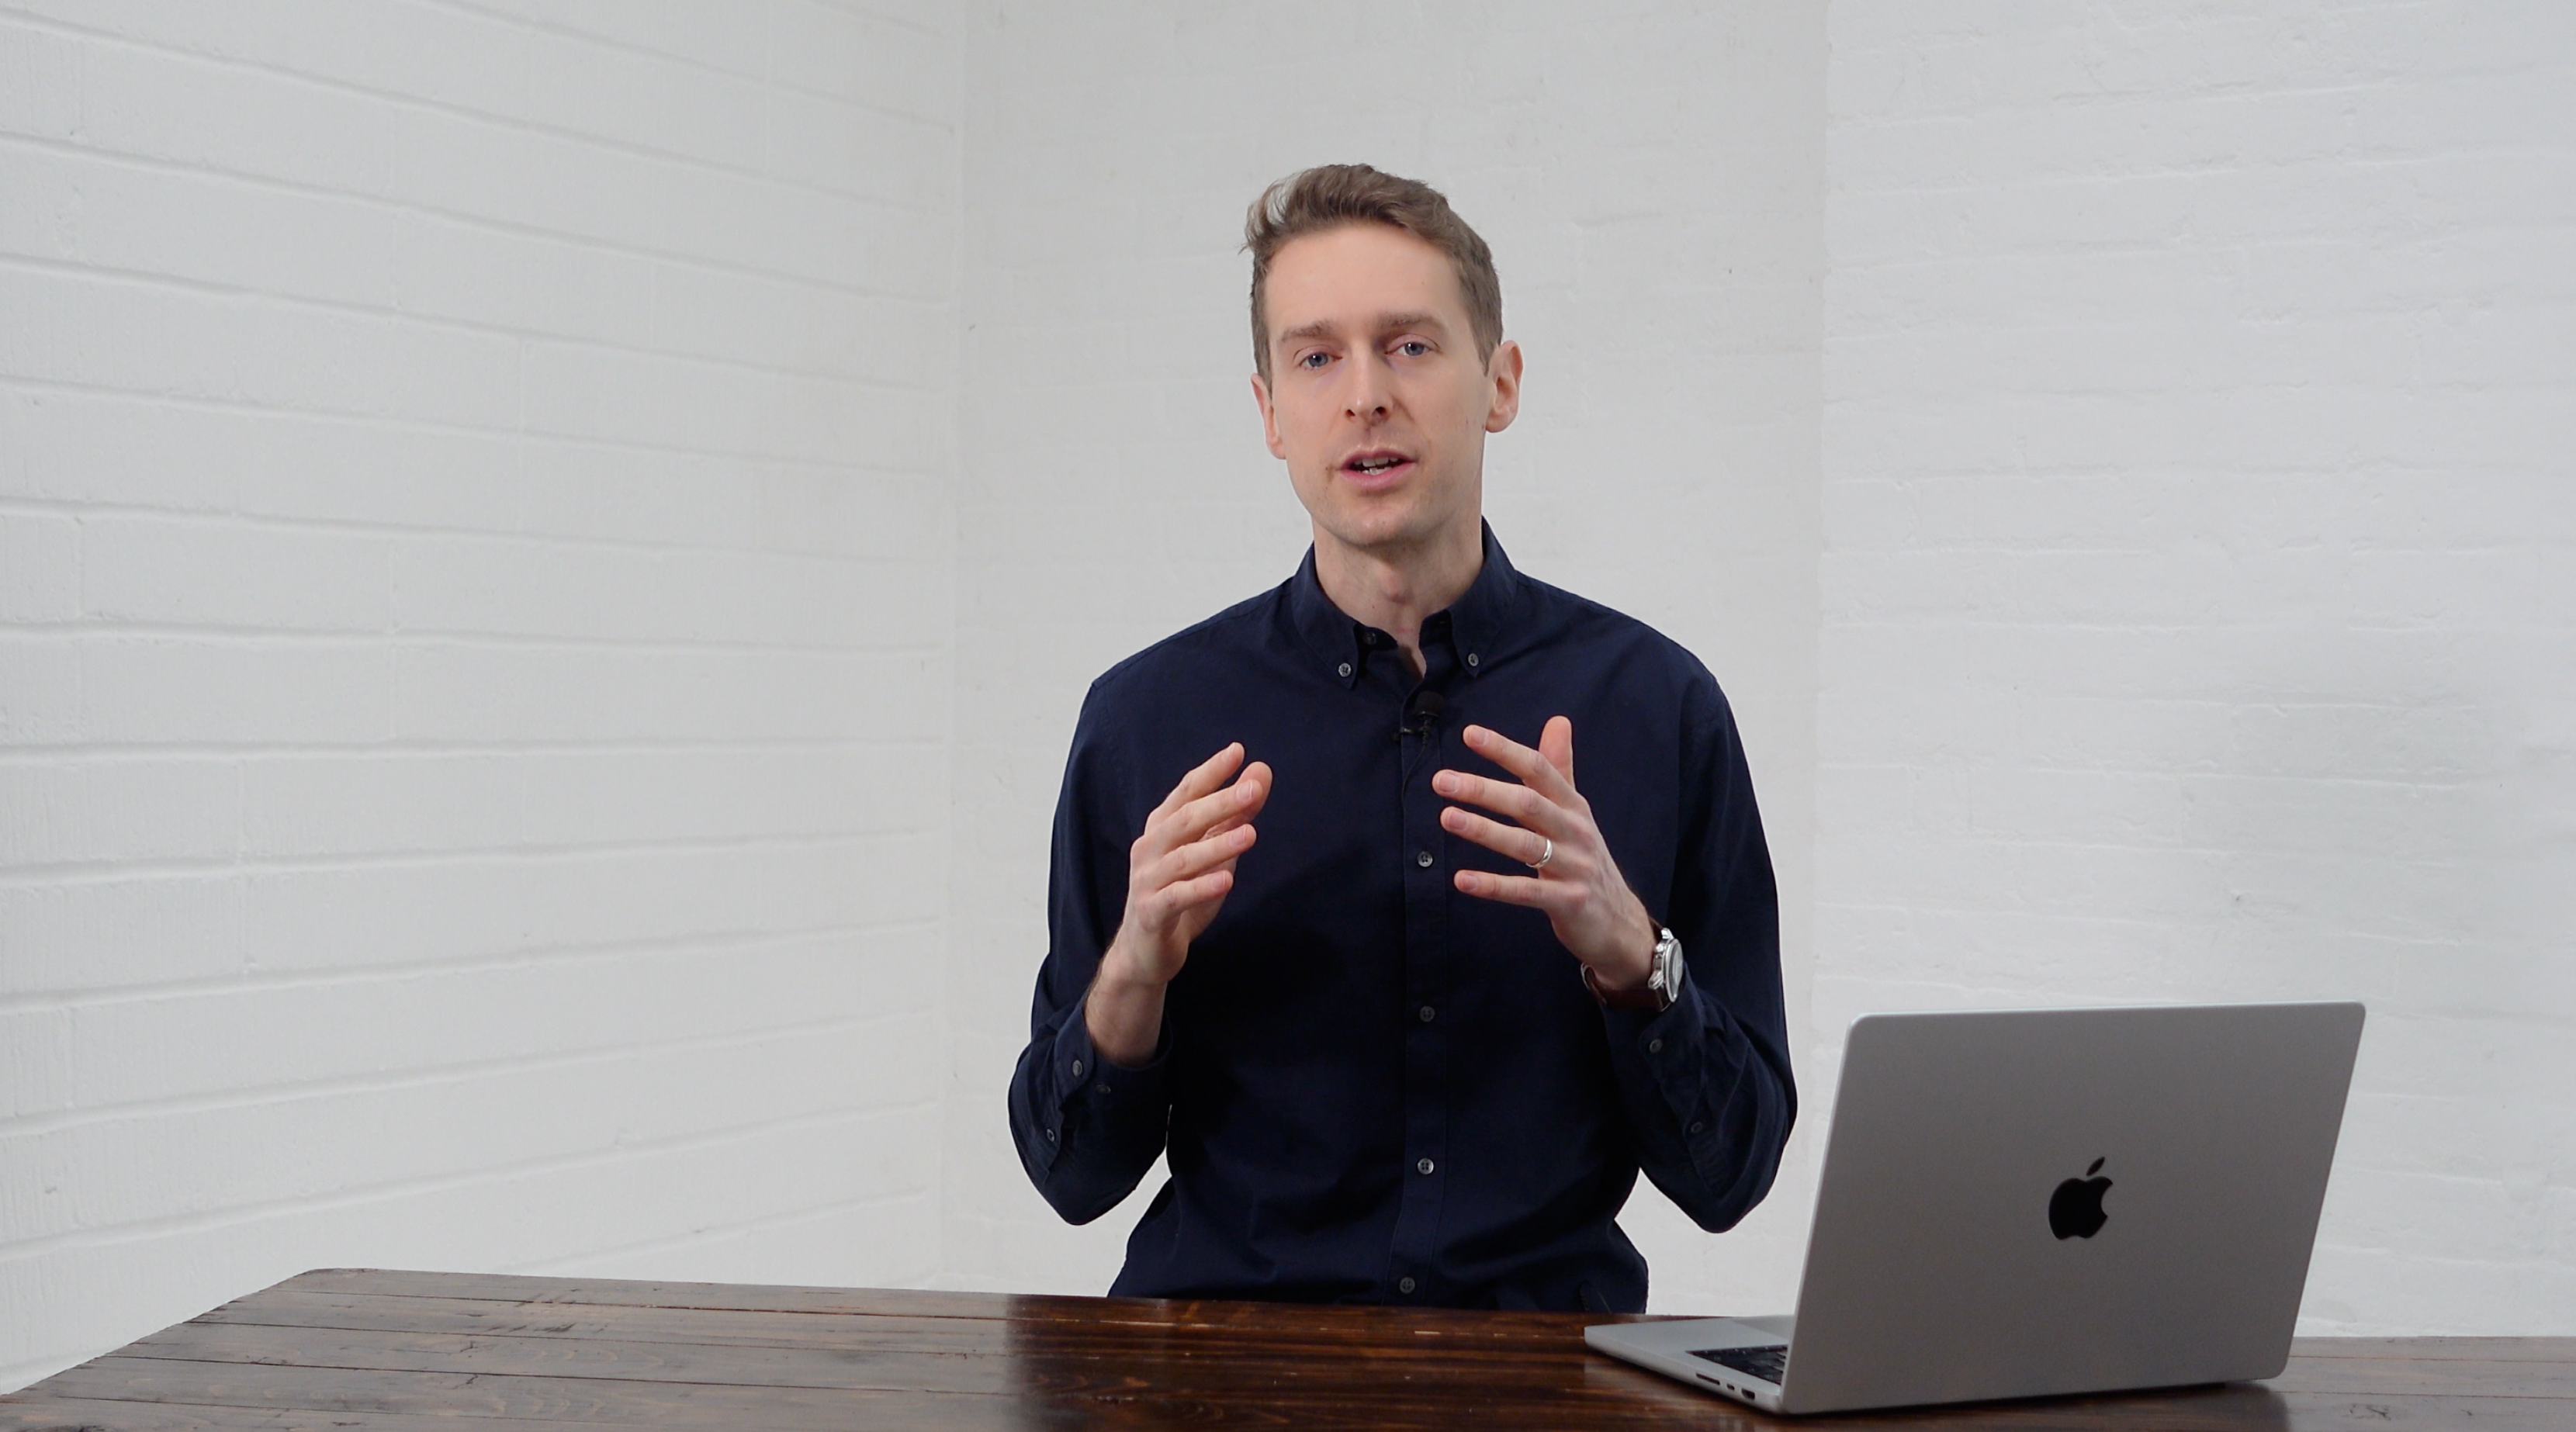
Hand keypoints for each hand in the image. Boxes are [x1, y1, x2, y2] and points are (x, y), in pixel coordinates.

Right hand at [1102, 742, 1271, 991]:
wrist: (1145, 950)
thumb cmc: (1181, 893)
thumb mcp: (1213, 852)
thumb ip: (1234, 816)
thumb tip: (1260, 774)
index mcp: (1162, 828)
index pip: (1186, 792)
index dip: (1210, 772)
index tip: (1238, 752)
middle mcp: (1150, 849)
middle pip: (1185, 820)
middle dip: (1219, 803)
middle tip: (1252, 789)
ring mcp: (1147, 881)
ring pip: (1183, 858)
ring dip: (1217, 845)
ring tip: (1251, 834)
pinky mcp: (1151, 913)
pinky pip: (1176, 897)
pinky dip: (1200, 888)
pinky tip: (1225, 880)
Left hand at [1436, 718, 1658, 989]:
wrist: (1618, 922)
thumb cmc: (1587, 860)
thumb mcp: (1576, 812)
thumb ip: (1561, 769)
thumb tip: (1558, 720)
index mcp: (1573, 806)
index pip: (1539, 769)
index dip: (1505, 750)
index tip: (1470, 734)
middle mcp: (1575, 831)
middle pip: (1528, 803)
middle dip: (1484, 790)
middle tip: (1442, 780)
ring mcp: (1574, 867)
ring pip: (1525, 845)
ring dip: (1485, 830)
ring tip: (1448, 817)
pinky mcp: (1569, 902)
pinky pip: (1526, 891)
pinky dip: (1493, 885)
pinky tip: (1462, 879)